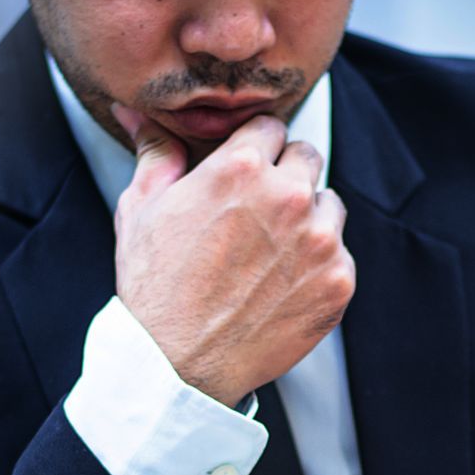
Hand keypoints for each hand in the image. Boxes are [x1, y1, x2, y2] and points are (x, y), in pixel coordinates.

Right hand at [110, 103, 354, 406]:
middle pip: (307, 158)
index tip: (243, 176)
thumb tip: (134, 111)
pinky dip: (318, 266)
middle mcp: (288, 196)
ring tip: (267, 255)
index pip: (270, 128)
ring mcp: (321, 240)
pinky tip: (280, 285)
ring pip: (329, 205)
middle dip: (284, 178)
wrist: (178, 363)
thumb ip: (154, 152)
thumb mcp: (140, 209)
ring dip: (307, 220)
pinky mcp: (339, 281)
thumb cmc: (154, 287)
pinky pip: (340, 254)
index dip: (253, 151)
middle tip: (255, 217)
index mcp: (241, 167)